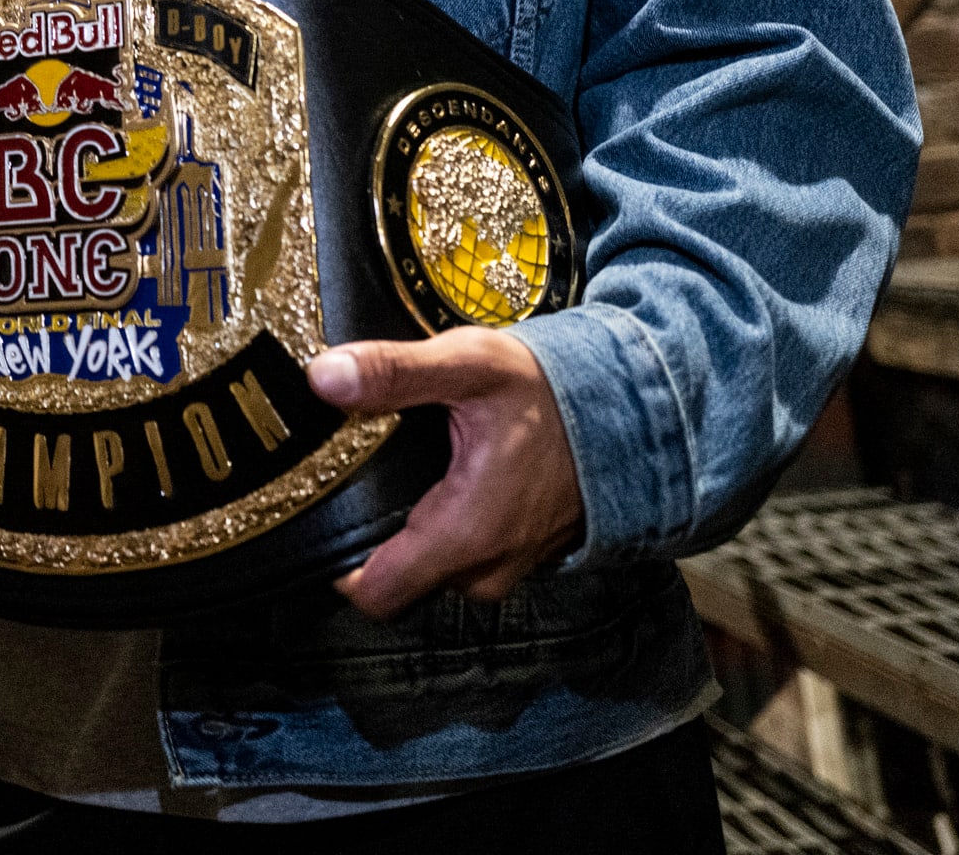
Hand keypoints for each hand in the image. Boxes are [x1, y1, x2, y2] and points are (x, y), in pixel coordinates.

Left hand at [307, 328, 583, 620]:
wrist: (634, 408)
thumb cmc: (552, 391)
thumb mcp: (469, 365)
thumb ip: (395, 372)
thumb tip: (324, 377)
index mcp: (464, 536)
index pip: (374, 594)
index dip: (338, 561)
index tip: (324, 510)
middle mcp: (484, 569)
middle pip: (396, 578)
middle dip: (374, 534)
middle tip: (362, 475)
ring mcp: (506, 568)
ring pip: (430, 566)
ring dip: (412, 526)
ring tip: (405, 469)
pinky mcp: (519, 556)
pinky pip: (463, 555)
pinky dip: (447, 523)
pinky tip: (445, 475)